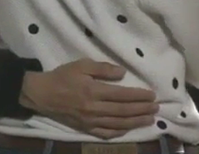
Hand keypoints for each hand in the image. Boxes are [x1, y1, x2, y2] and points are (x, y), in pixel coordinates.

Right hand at [19, 59, 158, 138]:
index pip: (122, 95)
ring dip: (136, 122)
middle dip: (142, 110)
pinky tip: (128, 129)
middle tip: (156, 108)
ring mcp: (90, 121)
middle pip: (124, 111)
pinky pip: (105, 133)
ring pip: (118, 124)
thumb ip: (103, 68)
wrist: (41, 94)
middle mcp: (94, 108)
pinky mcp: (85, 128)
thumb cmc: (62, 76)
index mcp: (94, 91)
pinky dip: (119, 132)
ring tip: (150, 120)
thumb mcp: (81, 65)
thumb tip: (122, 73)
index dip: (139, 96)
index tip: (152, 95)